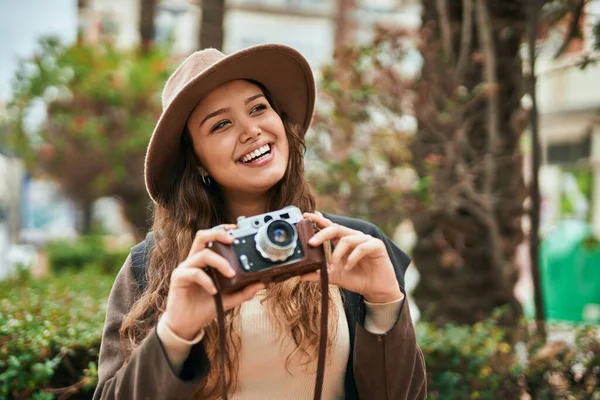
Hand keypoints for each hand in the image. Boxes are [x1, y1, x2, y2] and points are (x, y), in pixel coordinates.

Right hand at [163, 225, 264, 339]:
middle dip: (218, 234)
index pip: (212, 238)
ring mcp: (186, 268)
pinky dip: (207, 281)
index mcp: (205, 261)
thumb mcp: (228, 299)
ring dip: (220, 262)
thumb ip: (243, 291)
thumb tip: (261, 284)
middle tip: (232, 240)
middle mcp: (194, 261)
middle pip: (202, 236)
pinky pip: (194, 273)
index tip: (237, 230)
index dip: (223, 230)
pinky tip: (214, 291)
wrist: (187, 325)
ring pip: (202, 254)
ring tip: (231, 274)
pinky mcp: (179, 278)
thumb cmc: (205, 308)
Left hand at [301, 213, 402, 303]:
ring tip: (333, 266)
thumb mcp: (335, 277)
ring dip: (337, 253)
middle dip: (322, 234)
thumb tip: (301, 275)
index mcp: (343, 240)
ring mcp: (366, 240)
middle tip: (311, 243)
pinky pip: (362, 247)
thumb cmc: (356, 279)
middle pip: (336, 228)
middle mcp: (354, 237)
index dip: (318, 220)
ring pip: (347, 239)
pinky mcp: (377, 246)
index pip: (330, 227)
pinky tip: (348, 267)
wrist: (376, 290)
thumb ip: (320, 275)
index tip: (305, 216)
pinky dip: (352, 258)